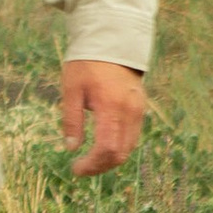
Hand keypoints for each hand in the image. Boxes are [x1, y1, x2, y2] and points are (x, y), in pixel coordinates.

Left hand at [59, 60, 144, 177]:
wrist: (112, 43)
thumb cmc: (87, 64)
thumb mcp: (71, 90)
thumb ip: (71, 120)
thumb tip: (71, 148)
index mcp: (111, 106)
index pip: (107, 148)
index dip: (92, 164)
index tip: (75, 169)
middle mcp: (130, 111)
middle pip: (120, 153)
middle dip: (100, 166)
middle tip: (80, 168)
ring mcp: (138, 110)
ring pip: (129, 147)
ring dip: (109, 159)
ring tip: (89, 160)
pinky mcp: (140, 109)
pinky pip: (132, 136)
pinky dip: (118, 147)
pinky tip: (102, 147)